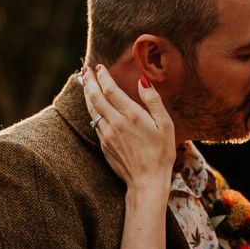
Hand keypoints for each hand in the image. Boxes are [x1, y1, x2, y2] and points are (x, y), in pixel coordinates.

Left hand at [83, 66, 175, 191]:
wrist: (147, 181)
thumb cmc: (161, 153)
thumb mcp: (165, 124)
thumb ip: (153, 100)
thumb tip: (142, 80)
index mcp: (131, 115)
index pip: (110, 90)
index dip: (103, 76)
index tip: (99, 67)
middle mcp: (115, 123)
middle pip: (96, 97)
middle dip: (89, 81)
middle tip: (84, 69)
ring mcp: (106, 135)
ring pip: (92, 109)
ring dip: (87, 94)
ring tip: (84, 83)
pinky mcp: (104, 145)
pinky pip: (94, 122)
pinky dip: (91, 109)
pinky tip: (93, 106)